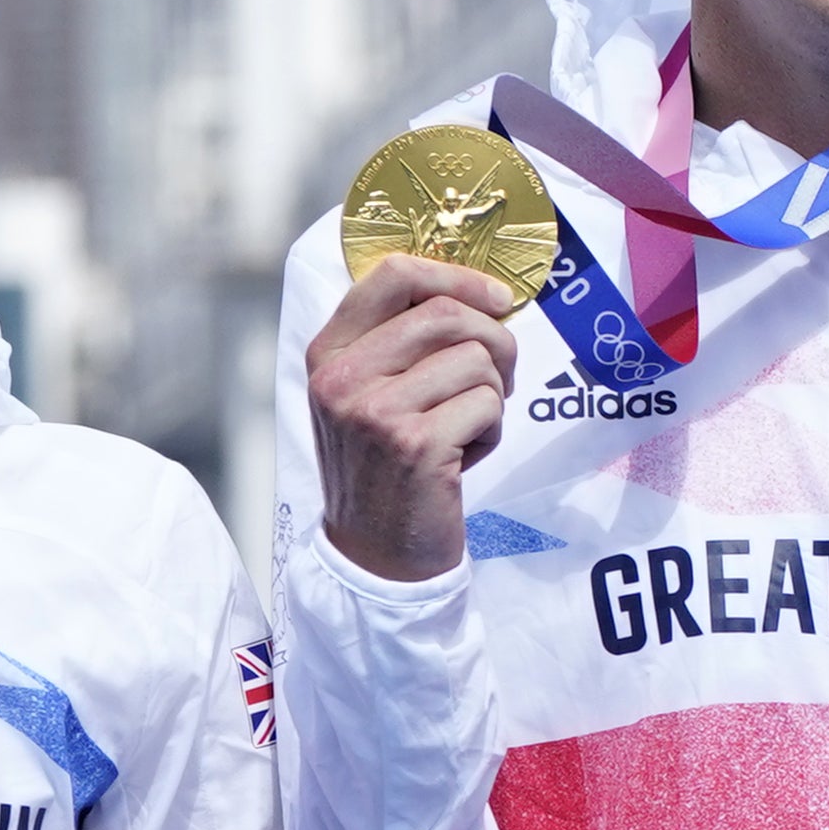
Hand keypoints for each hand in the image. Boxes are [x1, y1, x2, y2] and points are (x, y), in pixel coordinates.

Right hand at [306, 253, 526, 582]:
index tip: (496, 298)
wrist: (374, 554)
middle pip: (447, 313)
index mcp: (329, 352)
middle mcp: (342, 376)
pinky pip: (488, 405)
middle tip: (499, 377)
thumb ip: (401, 341)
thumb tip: (480, 293)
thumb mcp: (367, 394)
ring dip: (491, 395)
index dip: (457, 276)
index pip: (394, 274)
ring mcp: (375, 411)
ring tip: (465, 428)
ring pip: (477, 360)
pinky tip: (462, 458)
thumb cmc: (385, 466)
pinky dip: (491, 431)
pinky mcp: (415, 445)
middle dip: (496, 341)